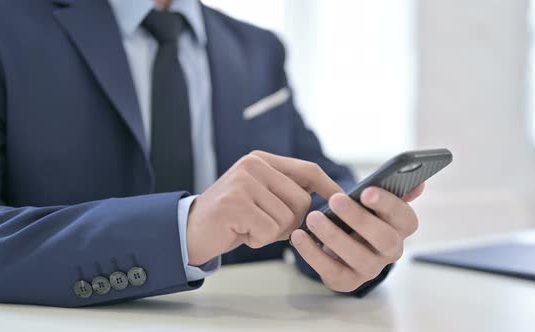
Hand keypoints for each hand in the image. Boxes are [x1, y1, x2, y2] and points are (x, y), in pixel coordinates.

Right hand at [186, 151, 341, 265]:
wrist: (191, 231)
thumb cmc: (233, 218)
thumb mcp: (262, 198)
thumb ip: (288, 194)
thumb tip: (328, 203)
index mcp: (262, 160)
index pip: (308, 170)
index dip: (329, 186)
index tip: (344, 200)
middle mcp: (253, 165)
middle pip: (301, 200)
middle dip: (290, 222)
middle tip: (264, 225)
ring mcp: (243, 182)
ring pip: (286, 218)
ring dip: (271, 233)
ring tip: (249, 226)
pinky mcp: (235, 203)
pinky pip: (268, 230)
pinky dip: (258, 240)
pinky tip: (241, 232)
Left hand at [290, 184, 423, 291]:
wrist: (342, 240)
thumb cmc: (360, 213)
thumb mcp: (374, 199)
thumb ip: (393, 189)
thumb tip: (418, 184)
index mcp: (401, 227)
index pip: (405, 217)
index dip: (387, 204)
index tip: (366, 191)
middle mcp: (392, 250)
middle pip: (383, 238)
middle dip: (358, 218)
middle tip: (334, 199)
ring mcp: (371, 268)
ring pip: (357, 256)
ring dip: (333, 235)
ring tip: (312, 217)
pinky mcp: (348, 281)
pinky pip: (331, 270)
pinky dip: (313, 253)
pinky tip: (299, 235)